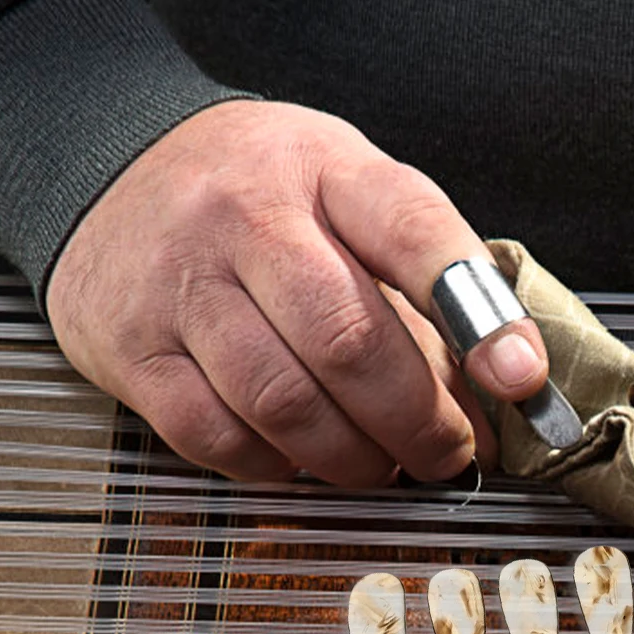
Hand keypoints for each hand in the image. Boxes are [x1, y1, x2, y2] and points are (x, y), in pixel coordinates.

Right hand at [46, 99, 547, 485]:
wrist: (112, 167)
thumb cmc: (264, 197)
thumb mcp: (351, 198)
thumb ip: (424, 285)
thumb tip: (500, 393)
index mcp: (325, 171)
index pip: (413, 230)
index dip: (479, 315)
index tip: (521, 379)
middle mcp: (243, 218)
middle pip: (349, 343)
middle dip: (419, 423)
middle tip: (448, 453)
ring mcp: (178, 283)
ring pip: (284, 403)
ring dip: (354, 458)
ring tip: (382, 463)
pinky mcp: (130, 348)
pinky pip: (217, 436)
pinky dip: (276, 465)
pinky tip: (300, 455)